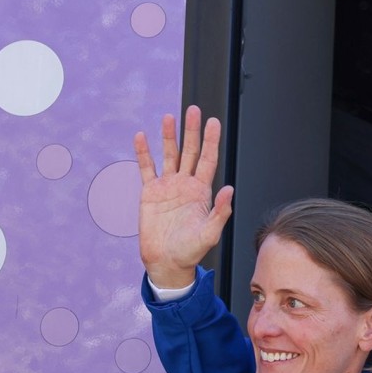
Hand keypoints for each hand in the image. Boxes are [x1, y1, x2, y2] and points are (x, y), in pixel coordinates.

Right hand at [134, 105, 233, 289]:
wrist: (167, 262)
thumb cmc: (191, 251)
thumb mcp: (210, 234)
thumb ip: (220, 212)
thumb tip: (229, 189)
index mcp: (202, 192)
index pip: (209, 160)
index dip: (211, 141)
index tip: (213, 122)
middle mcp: (186, 185)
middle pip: (190, 152)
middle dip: (192, 131)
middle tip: (193, 110)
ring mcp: (168, 187)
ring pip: (169, 155)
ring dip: (169, 137)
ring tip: (169, 117)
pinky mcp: (150, 193)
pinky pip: (146, 169)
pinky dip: (143, 153)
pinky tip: (141, 137)